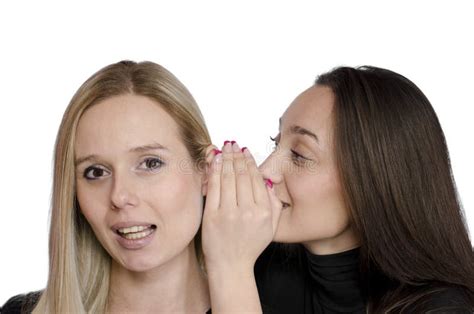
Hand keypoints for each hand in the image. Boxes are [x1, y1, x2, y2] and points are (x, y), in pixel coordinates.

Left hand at [202, 141, 281, 272]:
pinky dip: (214, 171)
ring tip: (225, 148)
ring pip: (227, 178)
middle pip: (241, 175)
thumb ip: (274, 204)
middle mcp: (247, 211)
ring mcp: (228, 213)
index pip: (256, 179)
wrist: (230, 266)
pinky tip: (215, 160)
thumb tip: (268, 181)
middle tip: (234, 144)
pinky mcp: (212, 216)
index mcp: (263, 211)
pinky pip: (214, 187)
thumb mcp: (271, 227)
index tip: (245, 152)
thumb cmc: (250, 246)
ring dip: (226, 159)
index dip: (249, 162)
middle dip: (237, 156)